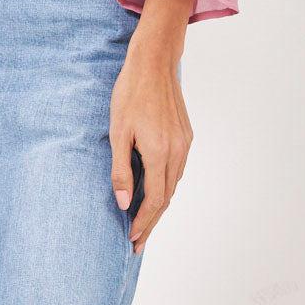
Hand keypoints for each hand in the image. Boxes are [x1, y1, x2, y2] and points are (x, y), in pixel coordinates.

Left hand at [109, 47, 191, 253]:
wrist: (154, 62)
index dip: (144, 221)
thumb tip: (124, 203)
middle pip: (167, 197)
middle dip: (152, 220)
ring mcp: (185, 142)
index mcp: (159, 151)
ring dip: (160, 204)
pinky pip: (178, 167)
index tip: (132, 237)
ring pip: (174, 183)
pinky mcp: (186, 134)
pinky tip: (155, 189)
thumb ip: (121, 170)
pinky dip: (167, 184)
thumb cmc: (130, 92)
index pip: (154, 199)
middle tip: (138, 242)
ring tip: (145, 220)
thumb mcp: (117, 131)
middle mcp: (177, 150)